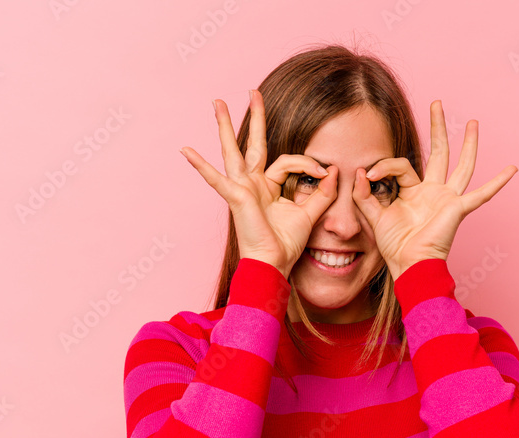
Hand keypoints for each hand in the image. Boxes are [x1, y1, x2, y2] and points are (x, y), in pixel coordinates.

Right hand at [179, 90, 337, 278]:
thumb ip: (323, 192)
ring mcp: (241, 187)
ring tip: (217, 102)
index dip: (308, 164)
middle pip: (253, 144)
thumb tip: (333, 170)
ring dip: (224, 125)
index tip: (324, 173)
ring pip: (233, 150)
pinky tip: (186, 151)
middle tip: (254, 92)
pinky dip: (201, 166)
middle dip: (255, 117)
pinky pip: (216, 178)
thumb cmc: (287, 243)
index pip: (288, 161)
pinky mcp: (235, 196)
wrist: (273, 263)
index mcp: (268, 186)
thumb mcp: (310, 213)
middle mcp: (253, 183)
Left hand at [350, 99, 517, 280]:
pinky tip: (513, 169)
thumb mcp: (373, 217)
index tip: (368, 175)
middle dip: (438, 128)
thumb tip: (362, 171)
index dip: (383, 166)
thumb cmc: (394, 247)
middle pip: (439, 153)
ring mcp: (448, 198)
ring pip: (462, 165)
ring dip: (468, 143)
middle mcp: (433, 191)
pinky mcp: (458, 208)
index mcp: (414, 192)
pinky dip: (498, 182)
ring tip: (473, 122)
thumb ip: (364, 195)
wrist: (409, 266)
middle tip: (437, 103)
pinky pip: (482, 194)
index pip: (401, 165)